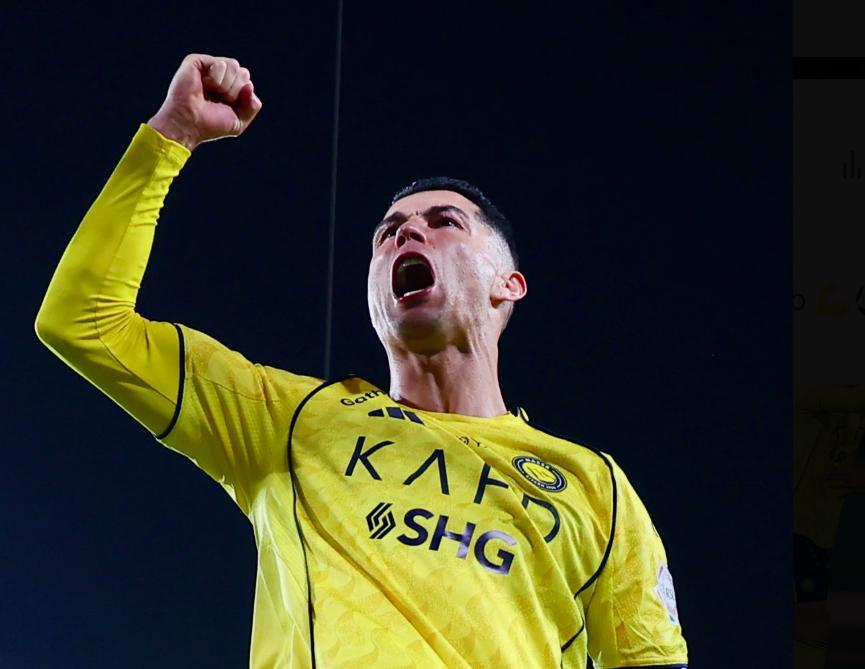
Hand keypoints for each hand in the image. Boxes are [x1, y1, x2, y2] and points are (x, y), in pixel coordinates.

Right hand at [147, 53, 262, 150]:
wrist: (189, 125)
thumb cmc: (210, 125)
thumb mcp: (239, 121)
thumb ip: (252, 106)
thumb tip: (249, 86)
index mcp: (229, 87)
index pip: (247, 82)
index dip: (242, 97)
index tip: (227, 106)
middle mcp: (219, 75)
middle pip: (243, 72)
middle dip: (235, 90)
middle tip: (218, 100)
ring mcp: (208, 67)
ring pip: (234, 65)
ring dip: (226, 86)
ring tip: (210, 92)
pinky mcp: (197, 61)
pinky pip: (221, 64)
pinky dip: (216, 78)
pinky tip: (204, 85)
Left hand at [827, 465, 864, 497]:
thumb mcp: (860, 468)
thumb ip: (852, 468)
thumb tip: (846, 467)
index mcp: (851, 471)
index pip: (838, 472)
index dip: (832, 473)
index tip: (826, 473)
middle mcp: (849, 478)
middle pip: (837, 477)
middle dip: (830, 478)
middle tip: (824, 478)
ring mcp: (851, 485)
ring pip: (840, 485)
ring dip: (833, 486)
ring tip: (827, 485)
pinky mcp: (855, 491)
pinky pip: (847, 493)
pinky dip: (842, 495)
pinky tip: (837, 496)